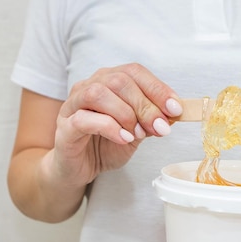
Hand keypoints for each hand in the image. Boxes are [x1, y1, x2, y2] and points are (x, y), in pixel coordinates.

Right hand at [47, 63, 182, 186]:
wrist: (79, 169)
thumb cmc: (106, 145)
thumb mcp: (136, 131)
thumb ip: (151, 120)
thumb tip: (172, 114)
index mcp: (107, 81)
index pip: (134, 72)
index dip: (157, 88)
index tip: (176, 109)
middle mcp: (88, 87)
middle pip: (119, 81)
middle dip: (145, 105)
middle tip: (160, 128)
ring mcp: (73, 105)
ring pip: (98, 93)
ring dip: (125, 114)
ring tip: (137, 134)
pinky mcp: (64, 127)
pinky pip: (84, 119)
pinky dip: (109, 128)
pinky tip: (123, 139)